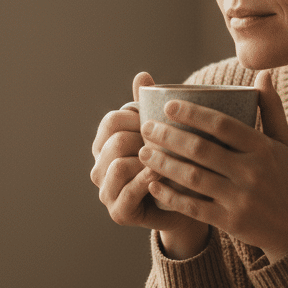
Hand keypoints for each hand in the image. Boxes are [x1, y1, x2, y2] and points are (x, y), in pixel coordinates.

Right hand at [90, 72, 210, 250]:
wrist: (187, 205)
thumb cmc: (173, 163)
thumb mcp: (161, 133)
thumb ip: (148, 107)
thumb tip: (142, 74)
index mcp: (105, 144)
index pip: (112, 120)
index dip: (138, 117)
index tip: (161, 121)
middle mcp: (99, 168)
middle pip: (116, 141)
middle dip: (144, 139)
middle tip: (170, 142)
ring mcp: (106, 192)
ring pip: (119, 165)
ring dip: (146, 161)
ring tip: (168, 158)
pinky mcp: (118, 213)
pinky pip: (128, 191)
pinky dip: (146, 180)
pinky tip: (163, 173)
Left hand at [137, 71, 287, 262]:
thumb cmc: (287, 180)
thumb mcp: (285, 144)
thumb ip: (272, 110)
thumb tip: (263, 74)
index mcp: (263, 149)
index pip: (222, 125)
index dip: (193, 113)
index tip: (168, 105)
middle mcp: (252, 172)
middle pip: (201, 149)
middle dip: (168, 136)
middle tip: (146, 127)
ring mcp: (241, 199)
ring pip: (193, 178)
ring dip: (163, 164)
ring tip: (143, 152)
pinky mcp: (231, 222)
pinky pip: (194, 207)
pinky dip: (171, 196)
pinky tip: (152, 184)